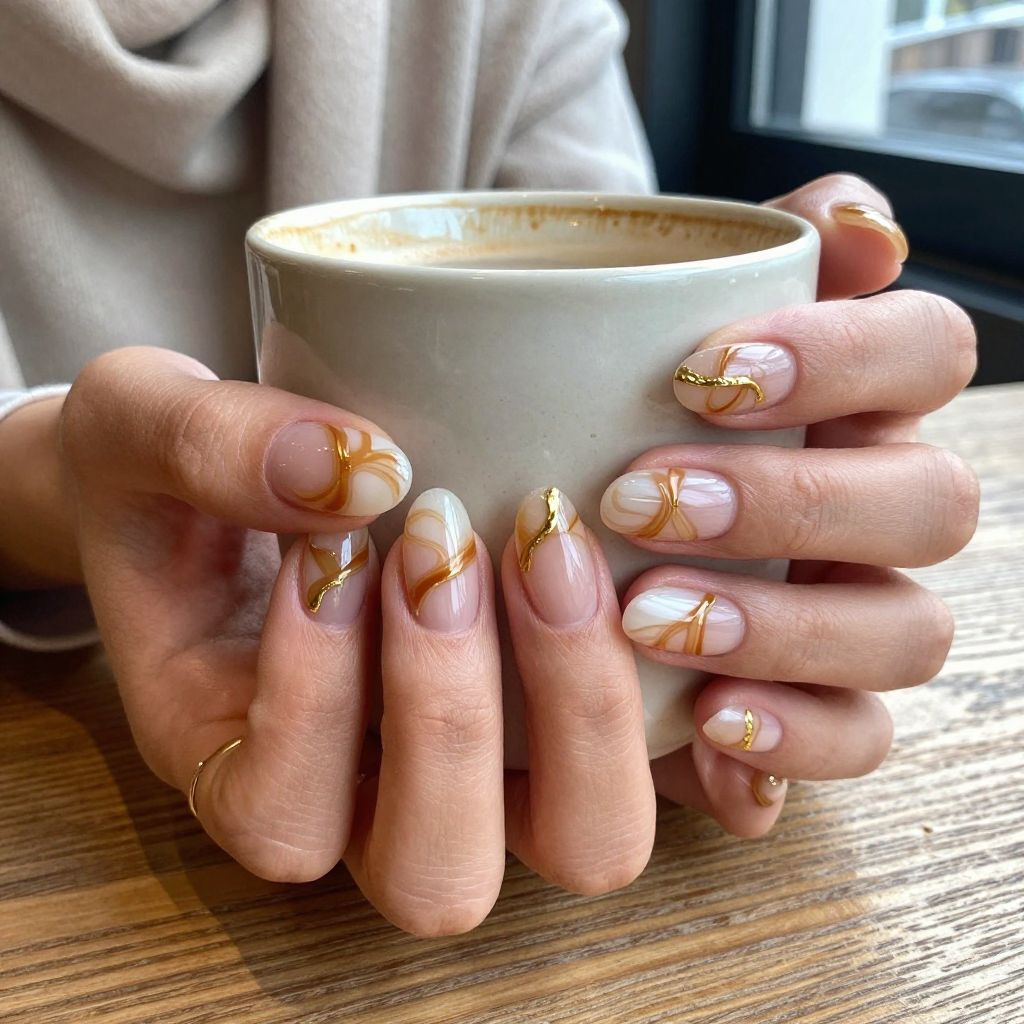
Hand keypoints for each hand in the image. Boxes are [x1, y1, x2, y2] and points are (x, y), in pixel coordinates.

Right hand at [21, 347, 653, 935]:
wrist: (222, 477)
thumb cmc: (163, 473)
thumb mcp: (141, 429)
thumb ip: (207, 449)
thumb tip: (355, 467)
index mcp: (242, 766)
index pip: (283, 814)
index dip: (318, 695)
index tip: (336, 543)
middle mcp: (368, 800)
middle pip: (441, 874)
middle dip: (455, 712)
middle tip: (446, 539)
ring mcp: (485, 771)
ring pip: (580, 842)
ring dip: (582, 703)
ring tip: (547, 539)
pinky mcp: (565, 717)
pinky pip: (667, 771)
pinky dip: (703, 724)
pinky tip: (691, 604)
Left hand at [599, 174, 978, 834]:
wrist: (539, 533)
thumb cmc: (590, 412)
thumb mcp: (622, 324)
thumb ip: (736, 253)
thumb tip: (857, 223)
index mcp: (852, 400)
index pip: (927, 351)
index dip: (843, 357)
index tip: (699, 372)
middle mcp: (877, 506)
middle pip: (929, 501)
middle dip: (789, 501)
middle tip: (639, 501)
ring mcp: (860, 614)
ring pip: (906, 630)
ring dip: (784, 624)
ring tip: (648, 617)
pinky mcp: (820, 711)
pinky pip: (860, 739)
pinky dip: (795, 737)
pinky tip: (707, 723)